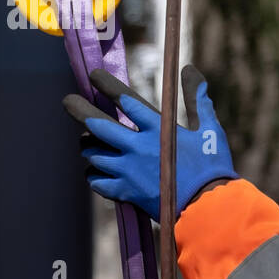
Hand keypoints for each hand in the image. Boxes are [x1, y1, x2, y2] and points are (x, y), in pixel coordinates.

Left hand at [63, 65, 237, 221]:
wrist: (208, 209)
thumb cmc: (211, 167)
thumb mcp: (209, 129)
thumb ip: (197, 99)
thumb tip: (189, 69)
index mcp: (157, 129)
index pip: (126, 101)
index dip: (107, 86)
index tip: (93, 76)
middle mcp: (137, 147)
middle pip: (99, 125)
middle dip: (80, 110)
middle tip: (67, 101)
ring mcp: (129, 171)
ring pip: (95, 154)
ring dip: (89, 146)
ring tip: (85, 141)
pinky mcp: (126, 192)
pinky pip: (98, 182)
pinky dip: (94, 175)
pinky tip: (95, 172)